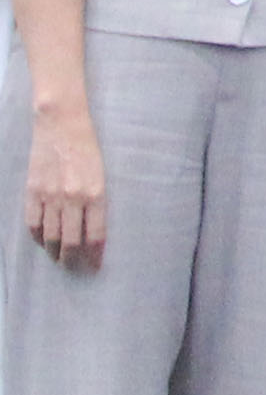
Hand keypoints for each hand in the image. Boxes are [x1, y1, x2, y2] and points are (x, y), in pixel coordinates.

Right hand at [23, 101, 105, 269]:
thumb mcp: (102, 175)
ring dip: (56, 254)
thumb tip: (93, 230)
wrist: (61, 125)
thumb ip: (98, 202)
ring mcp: (50, 196)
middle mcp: (72, 199)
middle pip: (71, 243)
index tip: (95, 267)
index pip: (95, 236)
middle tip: (76, 269)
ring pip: (51, 237)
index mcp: (96, 194)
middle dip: (74, 261)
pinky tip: (43, 243)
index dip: (94, 256)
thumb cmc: (88, 148)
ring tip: (60, 261)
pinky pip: (33, 224)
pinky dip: (38, 238)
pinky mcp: (32, 192)